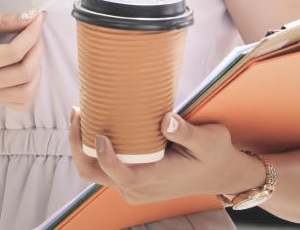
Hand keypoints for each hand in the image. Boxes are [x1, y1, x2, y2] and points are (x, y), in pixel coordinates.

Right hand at [0, 5, 44, 111]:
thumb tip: (30, 16)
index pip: (12, 54)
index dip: (31, 34)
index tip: (37, 17)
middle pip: (23, 75)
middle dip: (37, 48)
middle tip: (35, 30)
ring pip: (26, 94)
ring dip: (37, 69)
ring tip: (31, 48)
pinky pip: (20, 102)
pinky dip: (31, 85)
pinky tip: (26, 65)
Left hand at [68, 108, 262, 204]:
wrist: (221, 174)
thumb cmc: (215, 154)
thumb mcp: (208, 139)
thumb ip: (186, 132)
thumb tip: (166, 120)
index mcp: (154, 179)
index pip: (118, 172)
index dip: (103, 155)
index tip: (99, 132)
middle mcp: (138, 189)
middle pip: (94, 173)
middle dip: (78, 144)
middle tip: (78, 111)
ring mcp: (133, 188)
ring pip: (95, 172)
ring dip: (82, 146)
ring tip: (82, 113)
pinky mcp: (132, 182)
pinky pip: (104, 170)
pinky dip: (94, 149)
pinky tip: (98, 124)